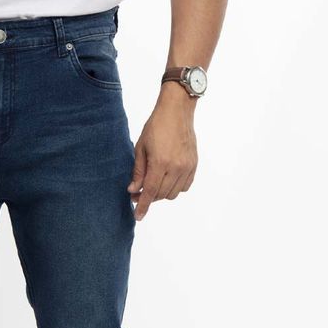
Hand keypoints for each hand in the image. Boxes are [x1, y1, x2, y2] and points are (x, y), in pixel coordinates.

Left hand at [128, 83, 197, 220]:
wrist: (177, 111)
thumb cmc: (156, 126)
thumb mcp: (140, 148)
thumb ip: (138, 171)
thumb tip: (133, 190)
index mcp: (160, 163)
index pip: (150, 192)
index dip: (142, 206)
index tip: (137, 216)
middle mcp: (176, 168)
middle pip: (160, 195)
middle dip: (148, 198)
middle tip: (136, 193)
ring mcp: (187, 167)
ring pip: (172, 193)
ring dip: (161, 193)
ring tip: (151, 184)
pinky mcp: (194, 165)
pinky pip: (184, 186)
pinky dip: (174, 188)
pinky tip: (166, 180)